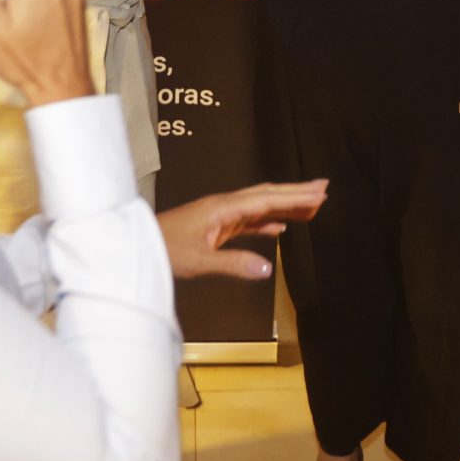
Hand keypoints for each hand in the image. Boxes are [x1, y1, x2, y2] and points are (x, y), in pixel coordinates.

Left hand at [158, 180, 328, 280]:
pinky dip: (266, 222)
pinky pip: (247, 221)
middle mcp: (223, 207)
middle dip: (295, 193)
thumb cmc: (162, 250)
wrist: (136, 247)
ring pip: (259, 207)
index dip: (294, 196)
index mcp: (222, 208)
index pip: (266, 199)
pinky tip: (278, 228)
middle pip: (266, 195)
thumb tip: (268, 270)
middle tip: (323, 190)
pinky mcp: (214, 228)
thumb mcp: (198, 261)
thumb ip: (233, 264)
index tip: (318, 192)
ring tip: (310, 209)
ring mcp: (219, 216)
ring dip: (284, 207)